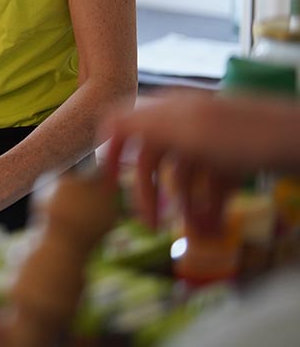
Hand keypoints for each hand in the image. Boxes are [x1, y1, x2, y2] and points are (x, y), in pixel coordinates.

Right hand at [101, 92, 249, 230]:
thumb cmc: (244, 136)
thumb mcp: (185, 131)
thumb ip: (143, 126)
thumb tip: (104, 124)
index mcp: (168, 110)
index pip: (124, 124)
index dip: (111, 151)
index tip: (103, 184)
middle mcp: (184, 123)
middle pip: (152, 158)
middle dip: (151, 192)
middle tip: (152, 225)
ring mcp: (210, 143)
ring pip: (183, 178)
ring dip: (186, 209)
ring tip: (199, 235)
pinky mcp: (232, 160)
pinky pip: (210, 187)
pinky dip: (210, 209)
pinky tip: (216, 229)